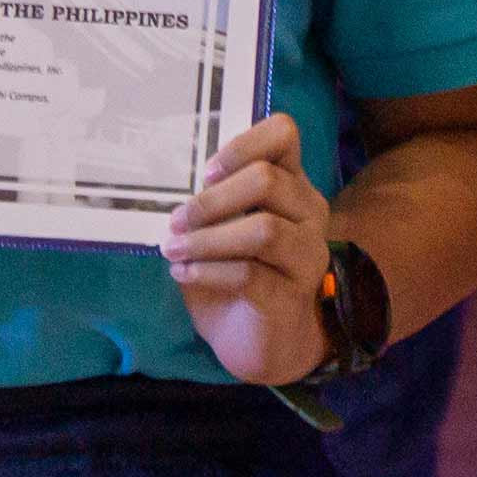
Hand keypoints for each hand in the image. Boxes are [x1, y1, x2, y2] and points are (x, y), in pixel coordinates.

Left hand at [161, 113, 335, 380]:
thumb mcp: (220, 230)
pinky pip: (250, 275)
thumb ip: (211, 202)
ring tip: (173, 250)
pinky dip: (208, 271)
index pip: (284, 134)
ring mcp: (307, 255)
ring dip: (207, 239)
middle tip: (175, 221)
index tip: (205, 173)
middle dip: (212, 200)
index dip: (242, 143)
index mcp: (291, 184)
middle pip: (268, 180)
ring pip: (263, 230)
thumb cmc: (235, 276)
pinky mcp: (293, 295)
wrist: (262, 342)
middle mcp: (309, 213)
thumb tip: (167, 186)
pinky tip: (182, 274)